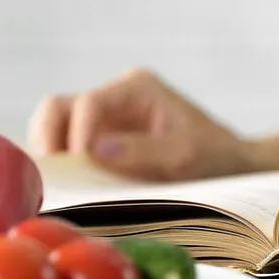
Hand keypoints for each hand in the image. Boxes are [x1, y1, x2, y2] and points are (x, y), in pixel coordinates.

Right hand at [28, 69, 250, 180]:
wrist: (230, 167)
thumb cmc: (215, 157)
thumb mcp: (186, 156)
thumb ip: (144, 151)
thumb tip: (95, 151)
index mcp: (137, 88)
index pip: (89, 103)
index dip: (78, 135)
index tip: (80, 168)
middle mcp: (114, 97)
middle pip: (58, 108)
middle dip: (48, 140)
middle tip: (50, 178)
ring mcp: (104, 120)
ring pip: (54, 127)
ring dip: (52, 156)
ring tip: (55, 186)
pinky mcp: (99, 142)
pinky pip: (66, 149)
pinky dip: (61, 168)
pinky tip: (66, 190)